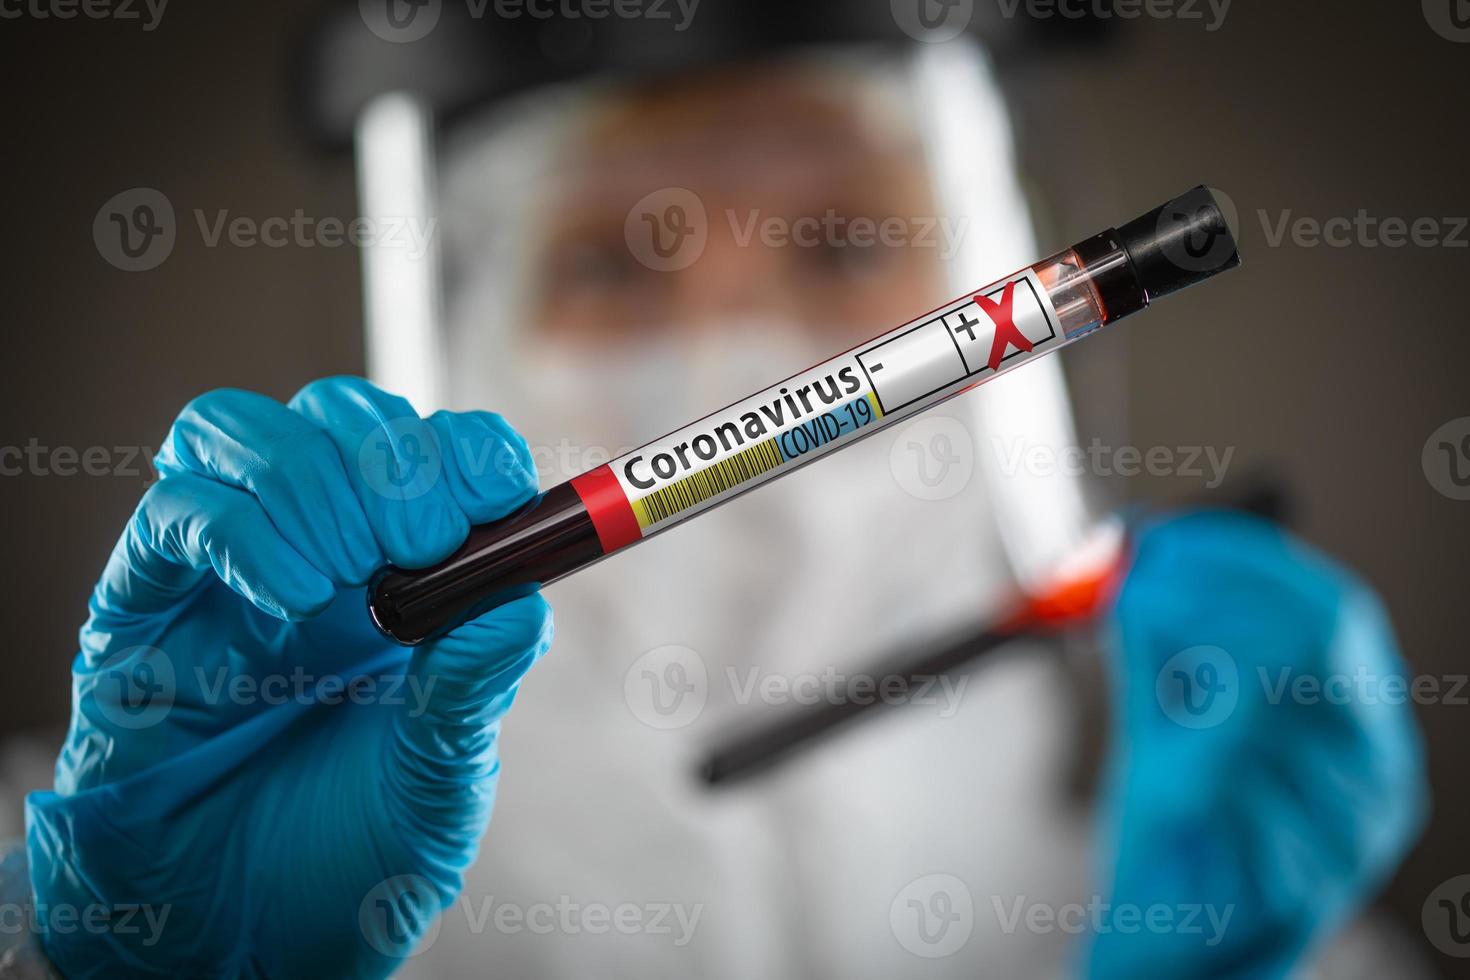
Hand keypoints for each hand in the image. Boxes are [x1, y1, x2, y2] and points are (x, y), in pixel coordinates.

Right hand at [25, 377, 551, 977]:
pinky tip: (288, 594)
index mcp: (404, 579)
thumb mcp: (440, 778)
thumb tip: (522, 602)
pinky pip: (174, 514)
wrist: (246, 939)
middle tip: (419, 545)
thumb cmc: (351, 853)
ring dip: (310, 479)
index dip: (469, 450)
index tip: (498, 498)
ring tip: (344, 578)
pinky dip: (237, 528)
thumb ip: (473, 688)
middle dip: (392, 461)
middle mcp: (313, 554)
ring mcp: (225, 573)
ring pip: (242, 430)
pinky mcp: (142, 611)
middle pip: (338, 417)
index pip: (434, 452)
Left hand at [1087, 511, 1426, 977]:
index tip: (1161, 539)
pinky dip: (1182, 767)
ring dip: (1185, 680)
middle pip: (1310, 638)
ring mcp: (1348, 831)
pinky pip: (1229, 795)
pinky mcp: (1298, 886)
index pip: (1327, 607)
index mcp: (1355, 717)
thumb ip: (1161, 639)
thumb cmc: (1180, 832)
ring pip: (1267, 706)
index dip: (1239, 561)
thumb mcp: (1170, 718)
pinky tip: (1169, 776)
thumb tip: (1134, 546)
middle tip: (1131, 592)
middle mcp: (1372, 769)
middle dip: (1205, 598)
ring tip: (1150, 697)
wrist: (1181, 951)